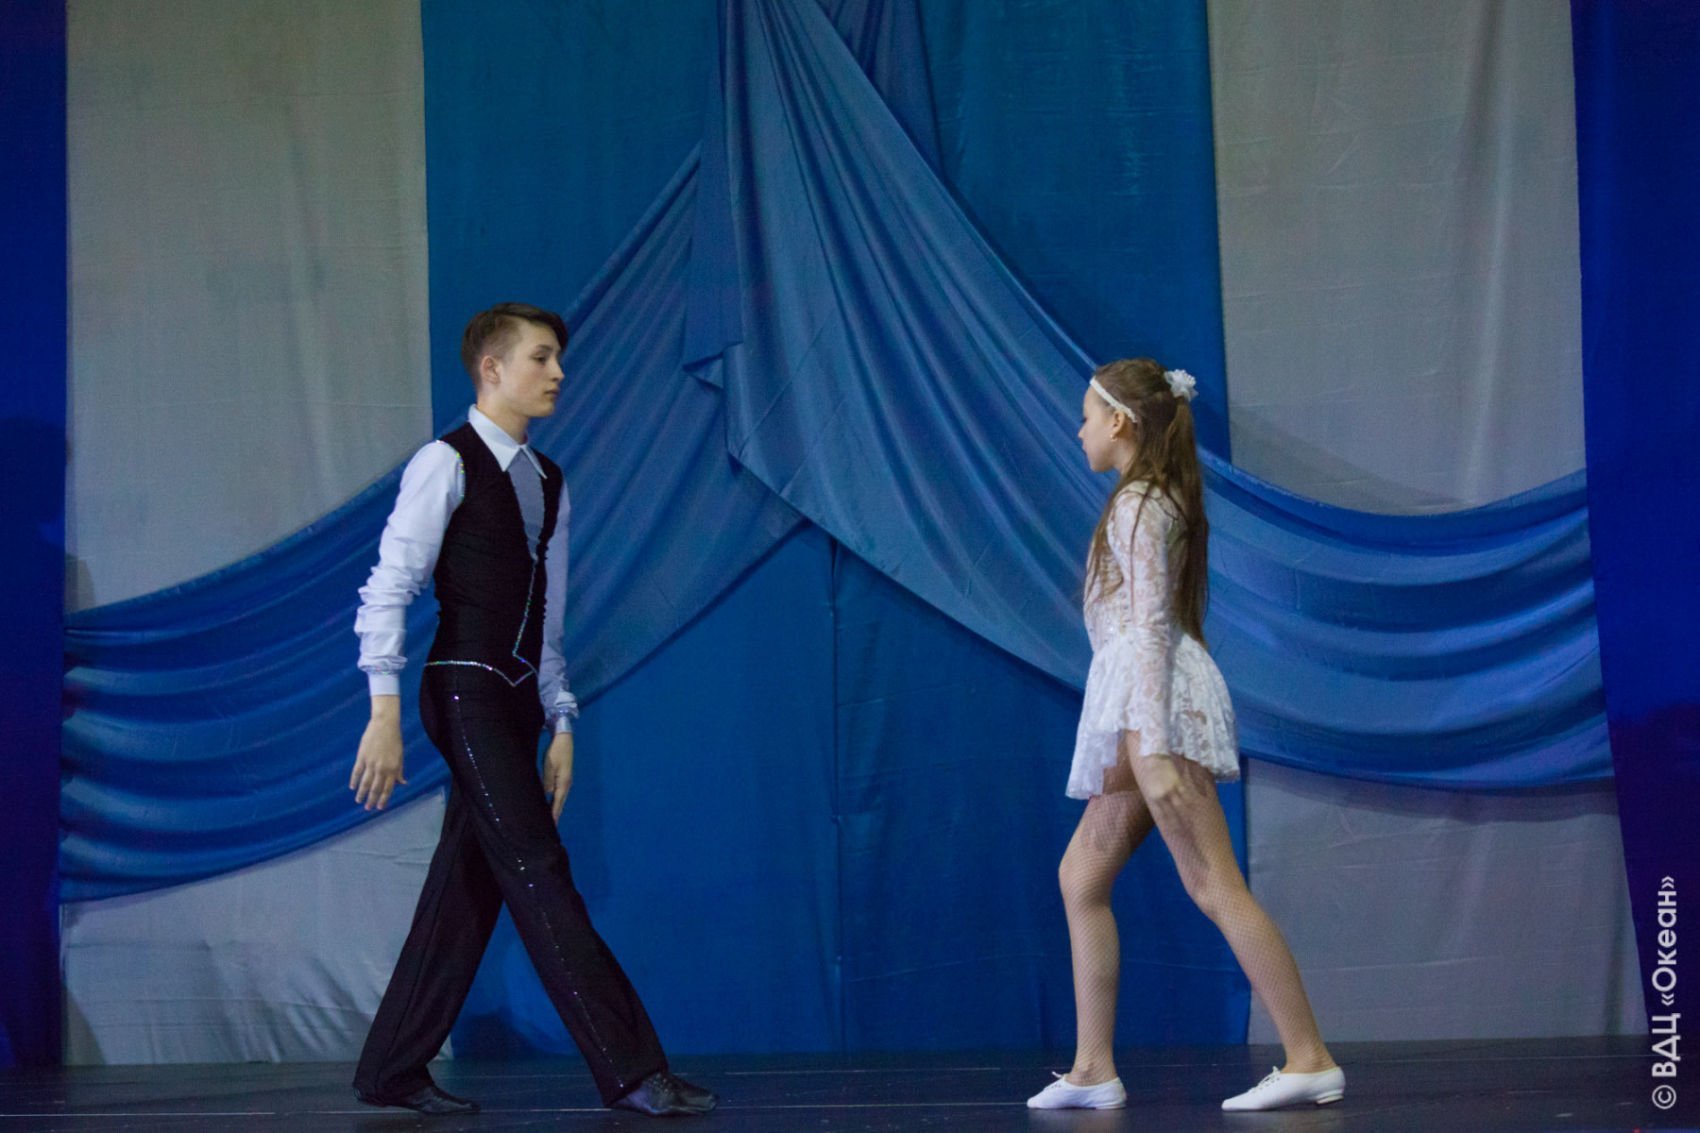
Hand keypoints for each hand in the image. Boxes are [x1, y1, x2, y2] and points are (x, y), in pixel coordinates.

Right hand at [351, 696, 406, 810]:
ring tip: (358, 801)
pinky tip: (352, 787)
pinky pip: (357, 772)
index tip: (380, 807)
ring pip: (365, 782)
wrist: (385, 725)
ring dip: (362, 793)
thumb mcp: (400, 756)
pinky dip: (354, 780)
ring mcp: (371, 763)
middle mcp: (382, 768)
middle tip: (368, 808)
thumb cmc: (394, 740)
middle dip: (371, 800)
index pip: (388, 788)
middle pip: (375, 788)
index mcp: (393, 768)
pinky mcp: (362, 757)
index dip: (384, 798)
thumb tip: (403, 783)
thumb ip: (399, 771)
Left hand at [543, 732, 574, 822]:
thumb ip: (547, 781)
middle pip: (559, 804)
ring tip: (549, 820)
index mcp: (563, 783)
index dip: (553, 816)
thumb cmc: (556, 751)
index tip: (550, 827)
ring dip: (554, 809)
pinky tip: (550, 805)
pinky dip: (554, 801)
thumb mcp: (549, 766)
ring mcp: (565, 781)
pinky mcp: (562, 778)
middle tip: (549, 829)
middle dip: (554, 815)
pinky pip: (558, 793)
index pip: (557, 804)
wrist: (564, 739)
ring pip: (559, 799)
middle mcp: (566, 784)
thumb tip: (546, 794)